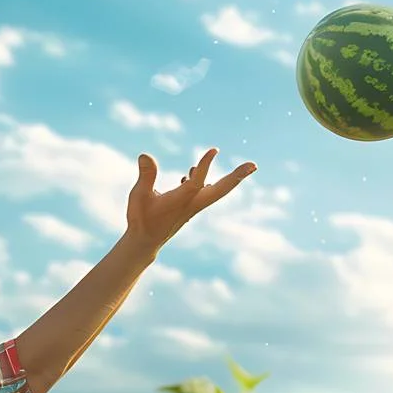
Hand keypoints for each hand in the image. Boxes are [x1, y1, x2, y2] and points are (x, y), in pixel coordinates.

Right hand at [124, 148, 255, 248]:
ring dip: (230, 179)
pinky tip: (192, 173)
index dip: (205, 166)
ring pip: (217, 191)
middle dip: (237, 177)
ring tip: (245, 168)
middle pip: (221, 190)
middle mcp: (192, 204)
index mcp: (180, 201)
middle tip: (254, 165)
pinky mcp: (189, 208)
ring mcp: (193, 207)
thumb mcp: (138, 195)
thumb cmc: (140, 219)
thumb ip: (146, 175)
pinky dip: (207, 181)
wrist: (144, 242)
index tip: (214, 150)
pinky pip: (204, 192)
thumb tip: (145, 155)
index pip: (197, 182)